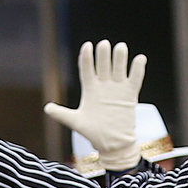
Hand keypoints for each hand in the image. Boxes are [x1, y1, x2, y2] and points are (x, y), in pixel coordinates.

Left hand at [43, 40, 147, 170]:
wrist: (112, 143)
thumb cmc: (93, 132)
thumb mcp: (76, 122)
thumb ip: (62, 114)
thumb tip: (47, 108)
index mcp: (90, 89)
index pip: (87, 69)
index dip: (87, 58)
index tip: (87, 45)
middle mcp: (104, 86)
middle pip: (104, 66)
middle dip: (104, 55)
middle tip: (104, 44)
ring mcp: (117, 89)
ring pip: (119, 69)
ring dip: (120, 58)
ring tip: (121, 47)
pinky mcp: (130, 95)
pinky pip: (135, 80)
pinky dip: (138, 69)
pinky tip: (140, 58)